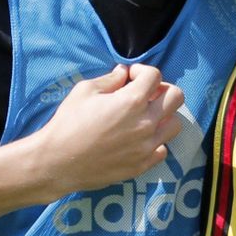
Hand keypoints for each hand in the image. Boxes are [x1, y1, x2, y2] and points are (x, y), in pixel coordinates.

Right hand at [31, 64, 183, 196]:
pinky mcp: (143, 164)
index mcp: (132, 101)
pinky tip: (138, 140)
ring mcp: (147, 146)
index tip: (130, 77)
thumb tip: (123, 73)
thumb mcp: (84, 92)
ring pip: (175, 124)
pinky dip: (155, 142)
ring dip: (163, 116)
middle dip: (162, 90)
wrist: (58, 162)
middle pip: (177, 97)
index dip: (142, 71)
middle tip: (144, 94)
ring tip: (144, 117)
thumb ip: (109, 79)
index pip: (155, 75)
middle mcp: (146, 123)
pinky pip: (163, 149)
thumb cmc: (68, 123)